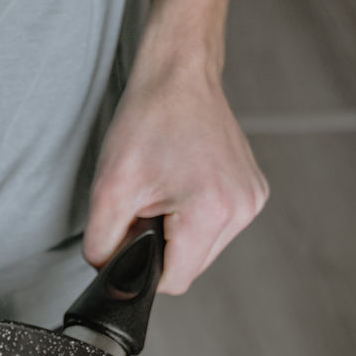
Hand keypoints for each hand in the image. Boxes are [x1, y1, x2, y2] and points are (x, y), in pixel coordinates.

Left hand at [82, 51, 267, 293]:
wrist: (179, 74)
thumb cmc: (148, 120)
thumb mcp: (108, 189)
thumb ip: (102, 245)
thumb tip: (109, 275)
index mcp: (211, 213)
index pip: (173, 282)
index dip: (144, 268)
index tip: (132, 236)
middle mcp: (242, 210)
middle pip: (189, 267)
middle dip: (161, 248)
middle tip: (146, 205)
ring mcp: (252, 200)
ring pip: (202, 250)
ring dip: (177, 234)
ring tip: (164, 192)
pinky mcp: (253, 192)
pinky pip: (215, 228)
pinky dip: (193, 218)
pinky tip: (181, 187)